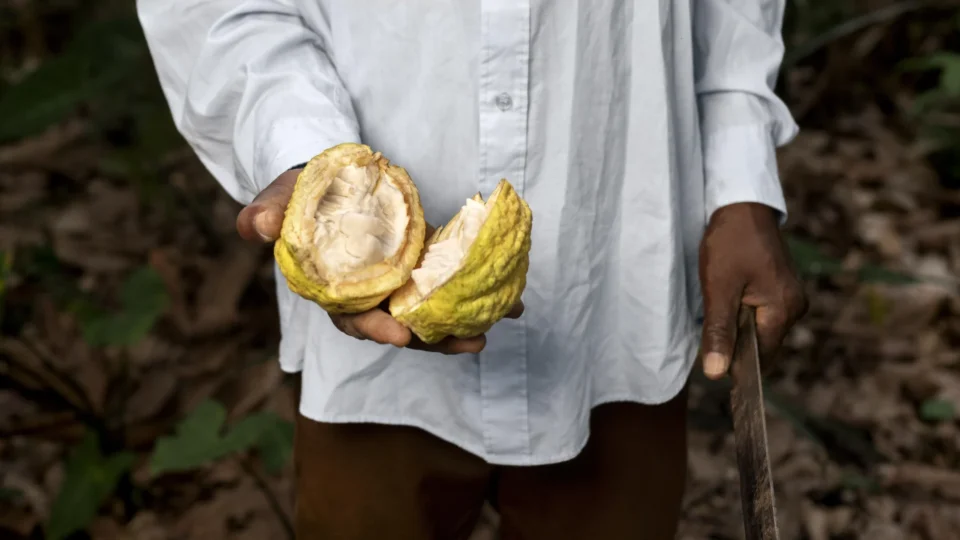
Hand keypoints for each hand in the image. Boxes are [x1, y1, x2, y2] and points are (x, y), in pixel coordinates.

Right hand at [235, 168, 523, 353]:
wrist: (323, 181)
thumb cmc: (299, 195)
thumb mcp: (280, 198)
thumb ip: (268, 212)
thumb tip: (253, 225)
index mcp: (334, 289)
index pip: (352, 318)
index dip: (374, 328)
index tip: (399, 334)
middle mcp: (368, 294)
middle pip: (402, 326)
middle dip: (435, 340)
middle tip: (472, 343)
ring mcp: (396, 284)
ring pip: (430, 312)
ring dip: (465, 321)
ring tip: (503, 320)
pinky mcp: (419, 267)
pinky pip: (447, 284)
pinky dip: (477, 291)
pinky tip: (511, 296)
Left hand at [698, 203, 806, 378]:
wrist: (741, 204)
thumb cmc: (730, 242)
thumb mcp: (718, 288)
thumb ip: (719, 332)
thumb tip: (716, 374)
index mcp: (784, 310)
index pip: (760, 358)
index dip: (734, 362)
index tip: (709, 356)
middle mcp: (795, 307)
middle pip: (761, 346)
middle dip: (735, 341)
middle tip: (710, 318)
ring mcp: (791, 296)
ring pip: (760, 330)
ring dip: (737, 325)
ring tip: (720, 301)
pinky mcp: (782, 288)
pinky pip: (761, 313)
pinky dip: (742, 312)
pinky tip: (728, 295)